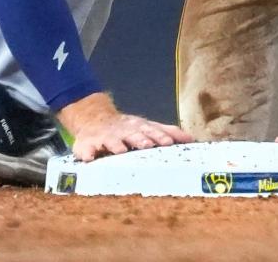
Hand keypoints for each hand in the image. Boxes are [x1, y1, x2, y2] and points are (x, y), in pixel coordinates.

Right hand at [58, 92, 192, 161]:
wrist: (94, 120)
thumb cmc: (127, 128)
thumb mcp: (147, 127)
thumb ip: (167, 132)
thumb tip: (191, 139)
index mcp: (138, 127)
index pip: (151, 131)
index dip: (160, 137)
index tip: (169, 143)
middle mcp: (123, 131)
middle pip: (133, 134)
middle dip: (140, 139)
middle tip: (147, 145)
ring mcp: (105, 137)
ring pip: (111, 140)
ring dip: (116, 145)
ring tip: (120, 151)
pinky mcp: (87, 144)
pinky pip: (86, 149)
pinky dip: (87, 153)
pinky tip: (88, 159)